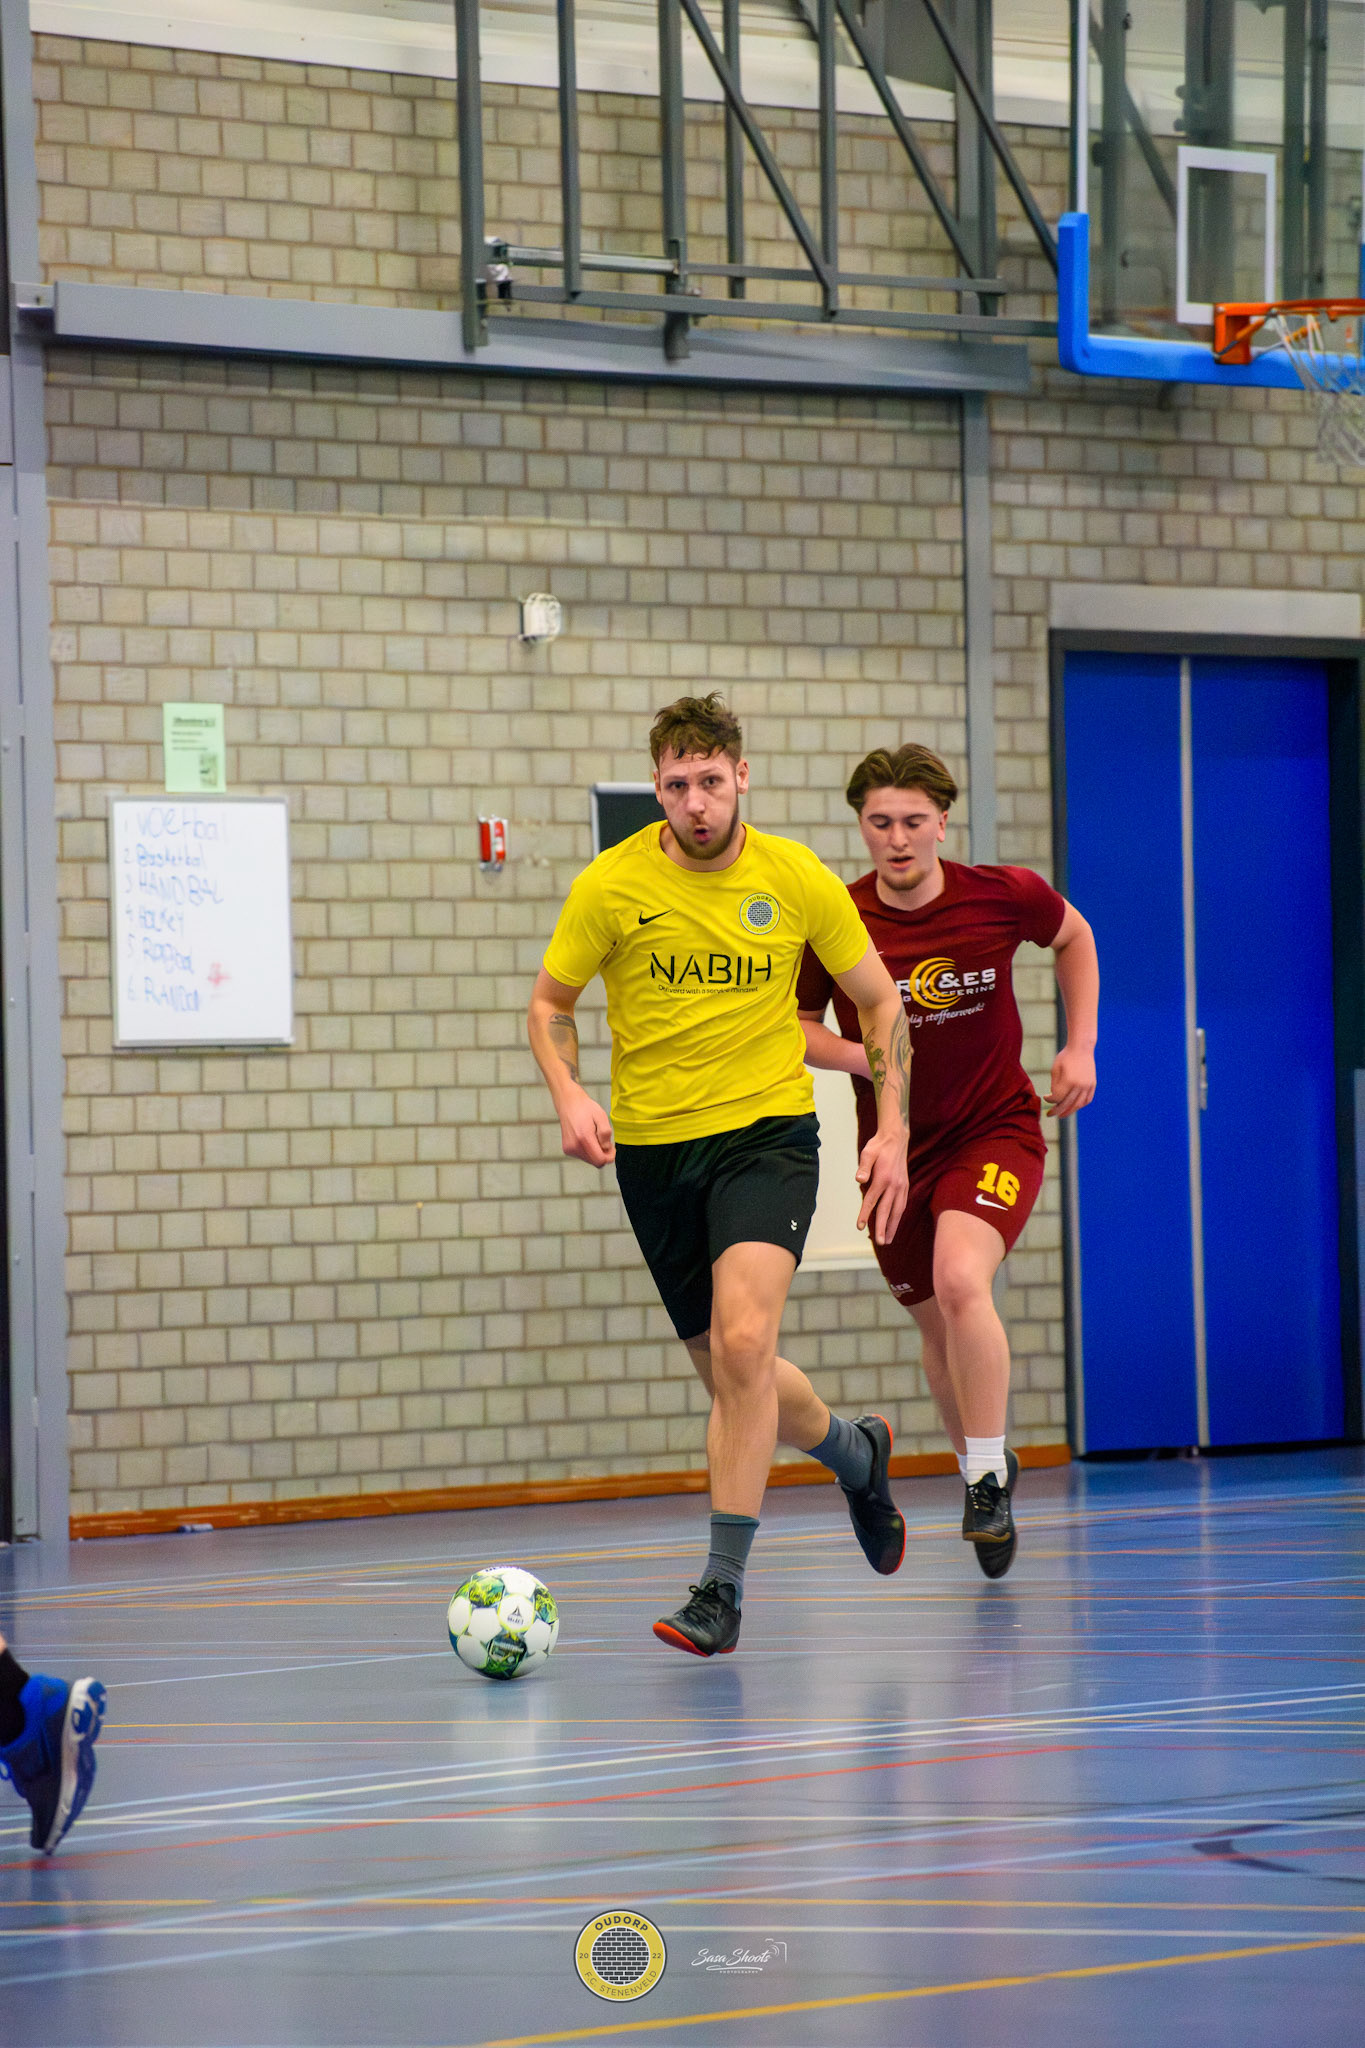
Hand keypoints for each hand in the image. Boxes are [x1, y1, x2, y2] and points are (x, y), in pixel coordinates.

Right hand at [559, 1089, 615, 1165]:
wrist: (569, 1103)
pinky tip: (587, 1138)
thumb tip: (606, 1148)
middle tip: (604, 1141)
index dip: (609, 1156)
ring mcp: (569, 1149)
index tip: (611, 1147)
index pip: (600, 1161)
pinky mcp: (567, 1149)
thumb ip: (606, 1133)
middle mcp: (574, 1146)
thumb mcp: (601, 1116)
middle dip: (603, 1154)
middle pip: (596, 1162)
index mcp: (584, 1138)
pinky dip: (588, 1150)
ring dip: (596, 1152)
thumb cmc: (586, 1108)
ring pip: (590, 1160)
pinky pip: (583, 1156)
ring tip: (594, 1136)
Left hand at [854, 1125, 908, 1244]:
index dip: (865, 1215)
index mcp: (883, 1178)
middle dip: (883, 1228)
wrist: (896, 1138)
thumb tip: (858, 1179)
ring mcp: (901, 1186)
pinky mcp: (905, 1185)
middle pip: (887, 1211)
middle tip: (880, 1242)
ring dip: (893, 1226)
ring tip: (889, 1239)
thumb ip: (863, 1167)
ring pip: (897, 1210)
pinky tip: (895, 1223)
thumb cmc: (878, 1146)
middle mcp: (894, 1185)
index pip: (872, 1201)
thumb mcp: (867, 1153)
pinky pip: (902, 1204)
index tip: (860, 1227)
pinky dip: (898, 1216)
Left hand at [1046, 1044, 1095, 1118]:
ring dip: (1070, 1111)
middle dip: (1057, 1110)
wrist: (1081, 1048)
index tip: (1045, 1097)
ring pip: (1078, 1104)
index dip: (1050, 1100)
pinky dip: (1080, 1105)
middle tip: (1050, 1114)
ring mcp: (1088, 1086)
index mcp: (1068, 1081)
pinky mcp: (1093, 1085)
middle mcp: (1079, 1085)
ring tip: (1062, 1115)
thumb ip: (1054, 1085)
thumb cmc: (1065, 1057)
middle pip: (1067, 1104)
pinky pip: (1087, 1099)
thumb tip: (1054, 1099)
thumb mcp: (1055, 1069)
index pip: (1058, 1097)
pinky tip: (1073, 1107)